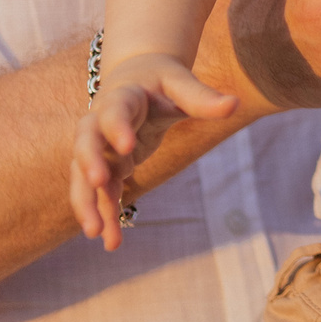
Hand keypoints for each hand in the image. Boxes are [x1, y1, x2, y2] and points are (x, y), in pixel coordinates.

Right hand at [70, 52, 236, 249]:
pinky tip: (111, 242)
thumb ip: (202, 97)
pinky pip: (101, 194)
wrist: (136, 79)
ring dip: (90, 203)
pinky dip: (105, 216)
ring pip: (87, 176)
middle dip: (89, 164)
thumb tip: (235, 104)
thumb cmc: (161, 81)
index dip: (117, 128)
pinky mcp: (106, 168)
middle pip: (85, 143)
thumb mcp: (180, 83)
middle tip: (97, 183)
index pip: (114, 112)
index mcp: (121, 98)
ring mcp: (99, 148)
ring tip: (97, 233)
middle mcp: (100, 123)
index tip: (127, 147)